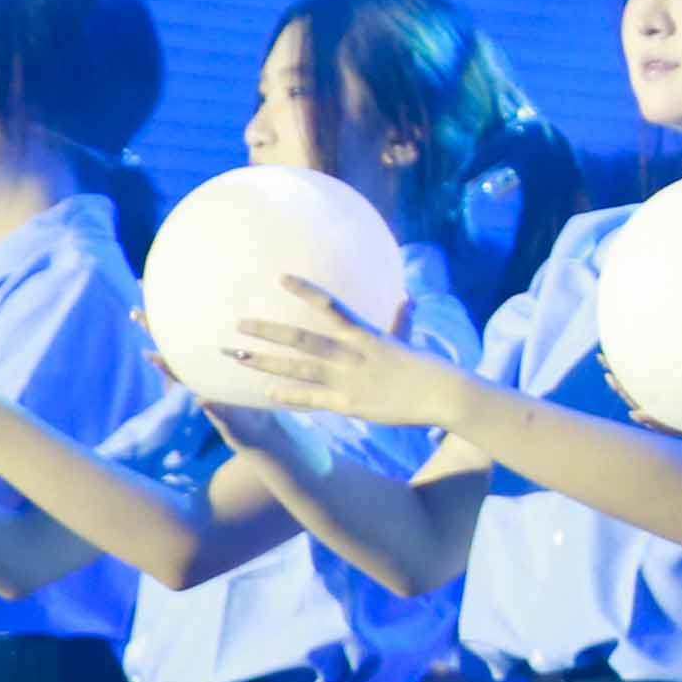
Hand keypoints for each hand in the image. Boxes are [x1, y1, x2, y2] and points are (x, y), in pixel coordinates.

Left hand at [214, 274, 480, 429]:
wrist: (443, 394)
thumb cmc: (426, 367)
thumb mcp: (408, 340)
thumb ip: (401, 319)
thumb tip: (407, 297)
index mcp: (364, 333)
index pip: (329, 305)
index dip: (305, 290)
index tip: (280, 278)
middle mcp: (351, 353)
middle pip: (301, 338)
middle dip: (267, 330)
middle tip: (238, 324)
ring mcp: (348, 379)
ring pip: (298, 368)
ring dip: (266, 361)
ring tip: (238, 356)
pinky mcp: (349, 403)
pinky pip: (312, 398)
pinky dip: (289, 395)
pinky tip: (266, 394)